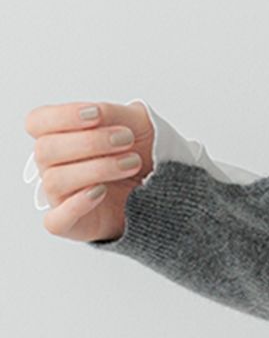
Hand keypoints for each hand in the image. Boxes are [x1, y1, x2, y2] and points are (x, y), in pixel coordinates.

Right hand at [25, 100, 155, 242]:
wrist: (162, 189)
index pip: (38, 122)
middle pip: (45, 150)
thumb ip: (114, 114)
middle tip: (126, 139)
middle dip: (90, 141)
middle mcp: (54, 166)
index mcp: (61, 137)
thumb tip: (96, 113)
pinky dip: (77, 205)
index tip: (97, 114)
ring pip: (54, 180)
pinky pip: (56, 220)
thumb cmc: (141, 154)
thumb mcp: (136, 123)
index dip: (62, 116)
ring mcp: (59, 196)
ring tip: (131, 164)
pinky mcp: (70, 224)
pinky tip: (101, 192)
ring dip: (97, 169)